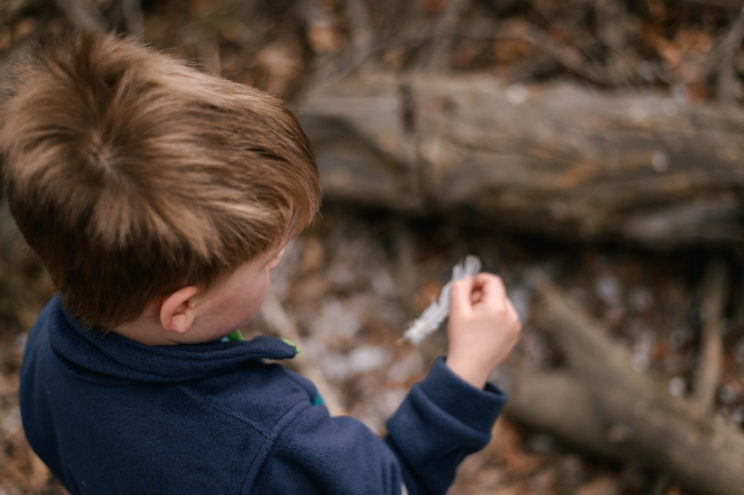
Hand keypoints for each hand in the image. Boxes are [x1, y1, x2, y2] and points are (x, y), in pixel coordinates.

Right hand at [445, 273, 520, 388]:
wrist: (470, 369)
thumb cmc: (462, 341)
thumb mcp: (456, 311)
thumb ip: (459, 288)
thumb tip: (466, 278)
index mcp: (498, 309)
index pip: (492, 281)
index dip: (478, 280)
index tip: (466, 289)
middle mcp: (511, 316)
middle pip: (496, 293)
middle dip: (480, 296)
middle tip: (467, 310)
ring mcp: (515, 327)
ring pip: (500, 304)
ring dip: (486, 307)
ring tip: (474, 323)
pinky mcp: (514, 335)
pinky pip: (504, 317)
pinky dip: (493, 318)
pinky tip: (482, 331)